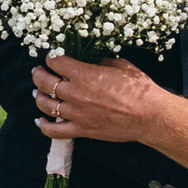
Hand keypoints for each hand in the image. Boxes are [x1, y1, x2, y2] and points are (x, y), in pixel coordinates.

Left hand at [32, 55, 171, 150]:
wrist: (149, 115)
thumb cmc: (138, 88)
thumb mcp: (119, 65)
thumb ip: (99, 61)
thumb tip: (89, 60)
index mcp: (84, 74)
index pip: (55, 61)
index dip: (51, 56)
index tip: (53, 56)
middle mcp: (76, 94)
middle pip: (44, 82)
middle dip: (38, 74)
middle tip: (38, 71)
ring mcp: (76, 114)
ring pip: (45, 105)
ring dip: (39, 96)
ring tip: (40, 92)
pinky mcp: (81, 130)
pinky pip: (53, 131)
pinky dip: (43, 125)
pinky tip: (41, 119)